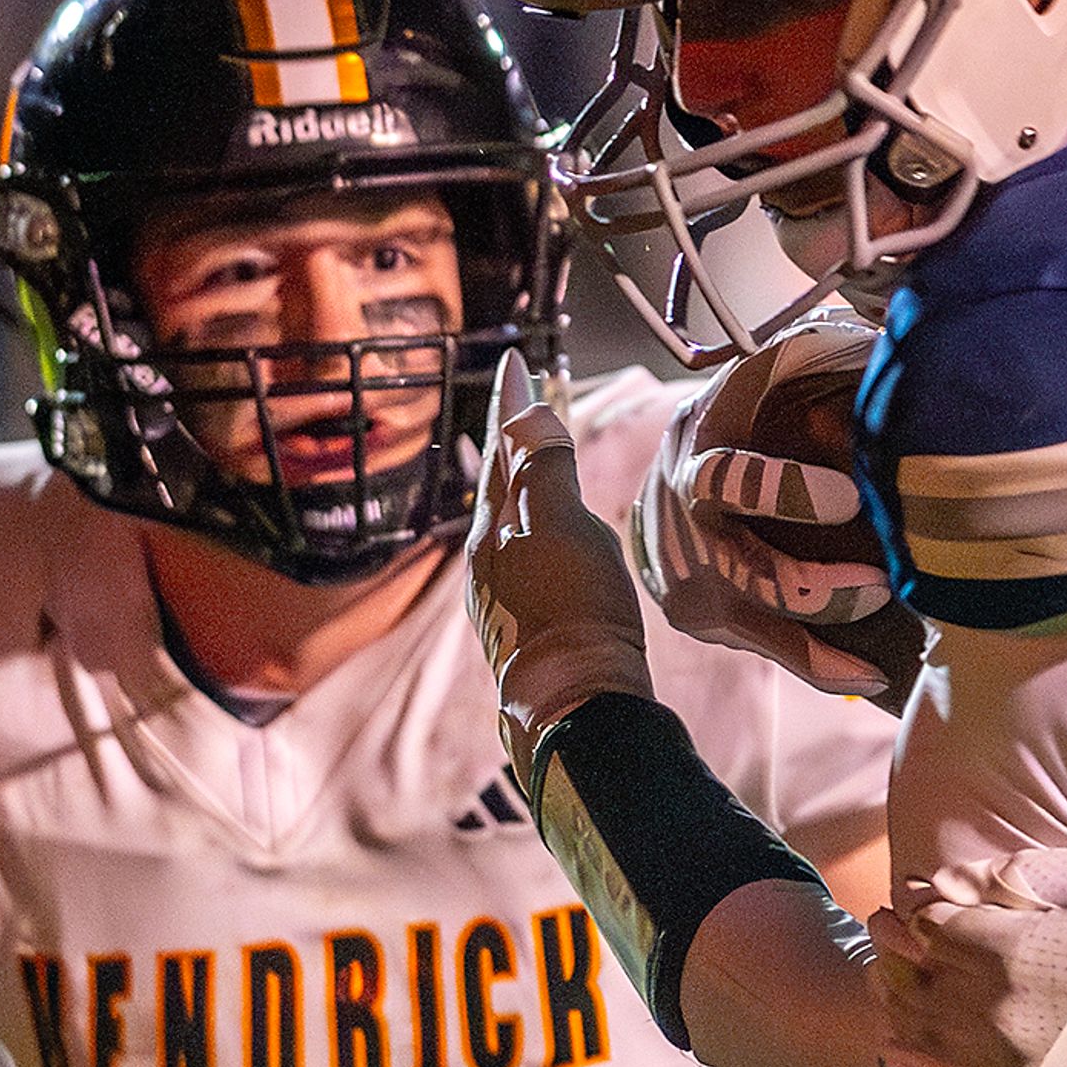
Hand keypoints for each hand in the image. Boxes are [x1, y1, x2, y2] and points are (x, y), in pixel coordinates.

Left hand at [467, 354, 653, 782]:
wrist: (576, 705)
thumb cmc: (573, 611)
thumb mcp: (563, 527)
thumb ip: (543, 471)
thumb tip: (526, 415)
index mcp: (494, 528)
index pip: (502, 448)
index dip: (512, 404)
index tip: (516, 361)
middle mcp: (489, 560)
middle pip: (500, 485)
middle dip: (511, 443)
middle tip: (520, 406)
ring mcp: (505, 597)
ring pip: (510, 523)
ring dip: (522, 485)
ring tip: (532, 463)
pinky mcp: (530, 628)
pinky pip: (528, 556)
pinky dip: (538, 528)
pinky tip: (549, 543)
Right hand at [634, 316, 924, 703]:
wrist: (655, 498)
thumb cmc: (735, 426)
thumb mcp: (752, 383)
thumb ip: (807, 359)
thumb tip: (883, 340)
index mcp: (702, 449)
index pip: (730, 482)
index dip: (786, 494)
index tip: (850, 498)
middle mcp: (688, 523)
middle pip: (751, 573)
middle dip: (822, 588)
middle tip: (881, 583)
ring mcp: (690, 578)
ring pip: (762, 618)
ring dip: (830, 624)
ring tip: (886, 616)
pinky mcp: (703, 619)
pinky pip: (768, 648)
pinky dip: (821, 664)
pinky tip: (871, 673)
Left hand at [873, 848, 1066, 1066]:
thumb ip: (1012, 878)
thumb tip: (944, 884)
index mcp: (1014, 954)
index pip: (931, 929)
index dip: (915, 910)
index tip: (910, 899)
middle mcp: (1000, 1017)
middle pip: (913, 982)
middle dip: (895, 950)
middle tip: (884, 928)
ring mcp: (1011, 1066)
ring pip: (921, 1035)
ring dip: (897, 1003)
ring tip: (891, 980)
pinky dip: (917, 1064)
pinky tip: (900, 1048)